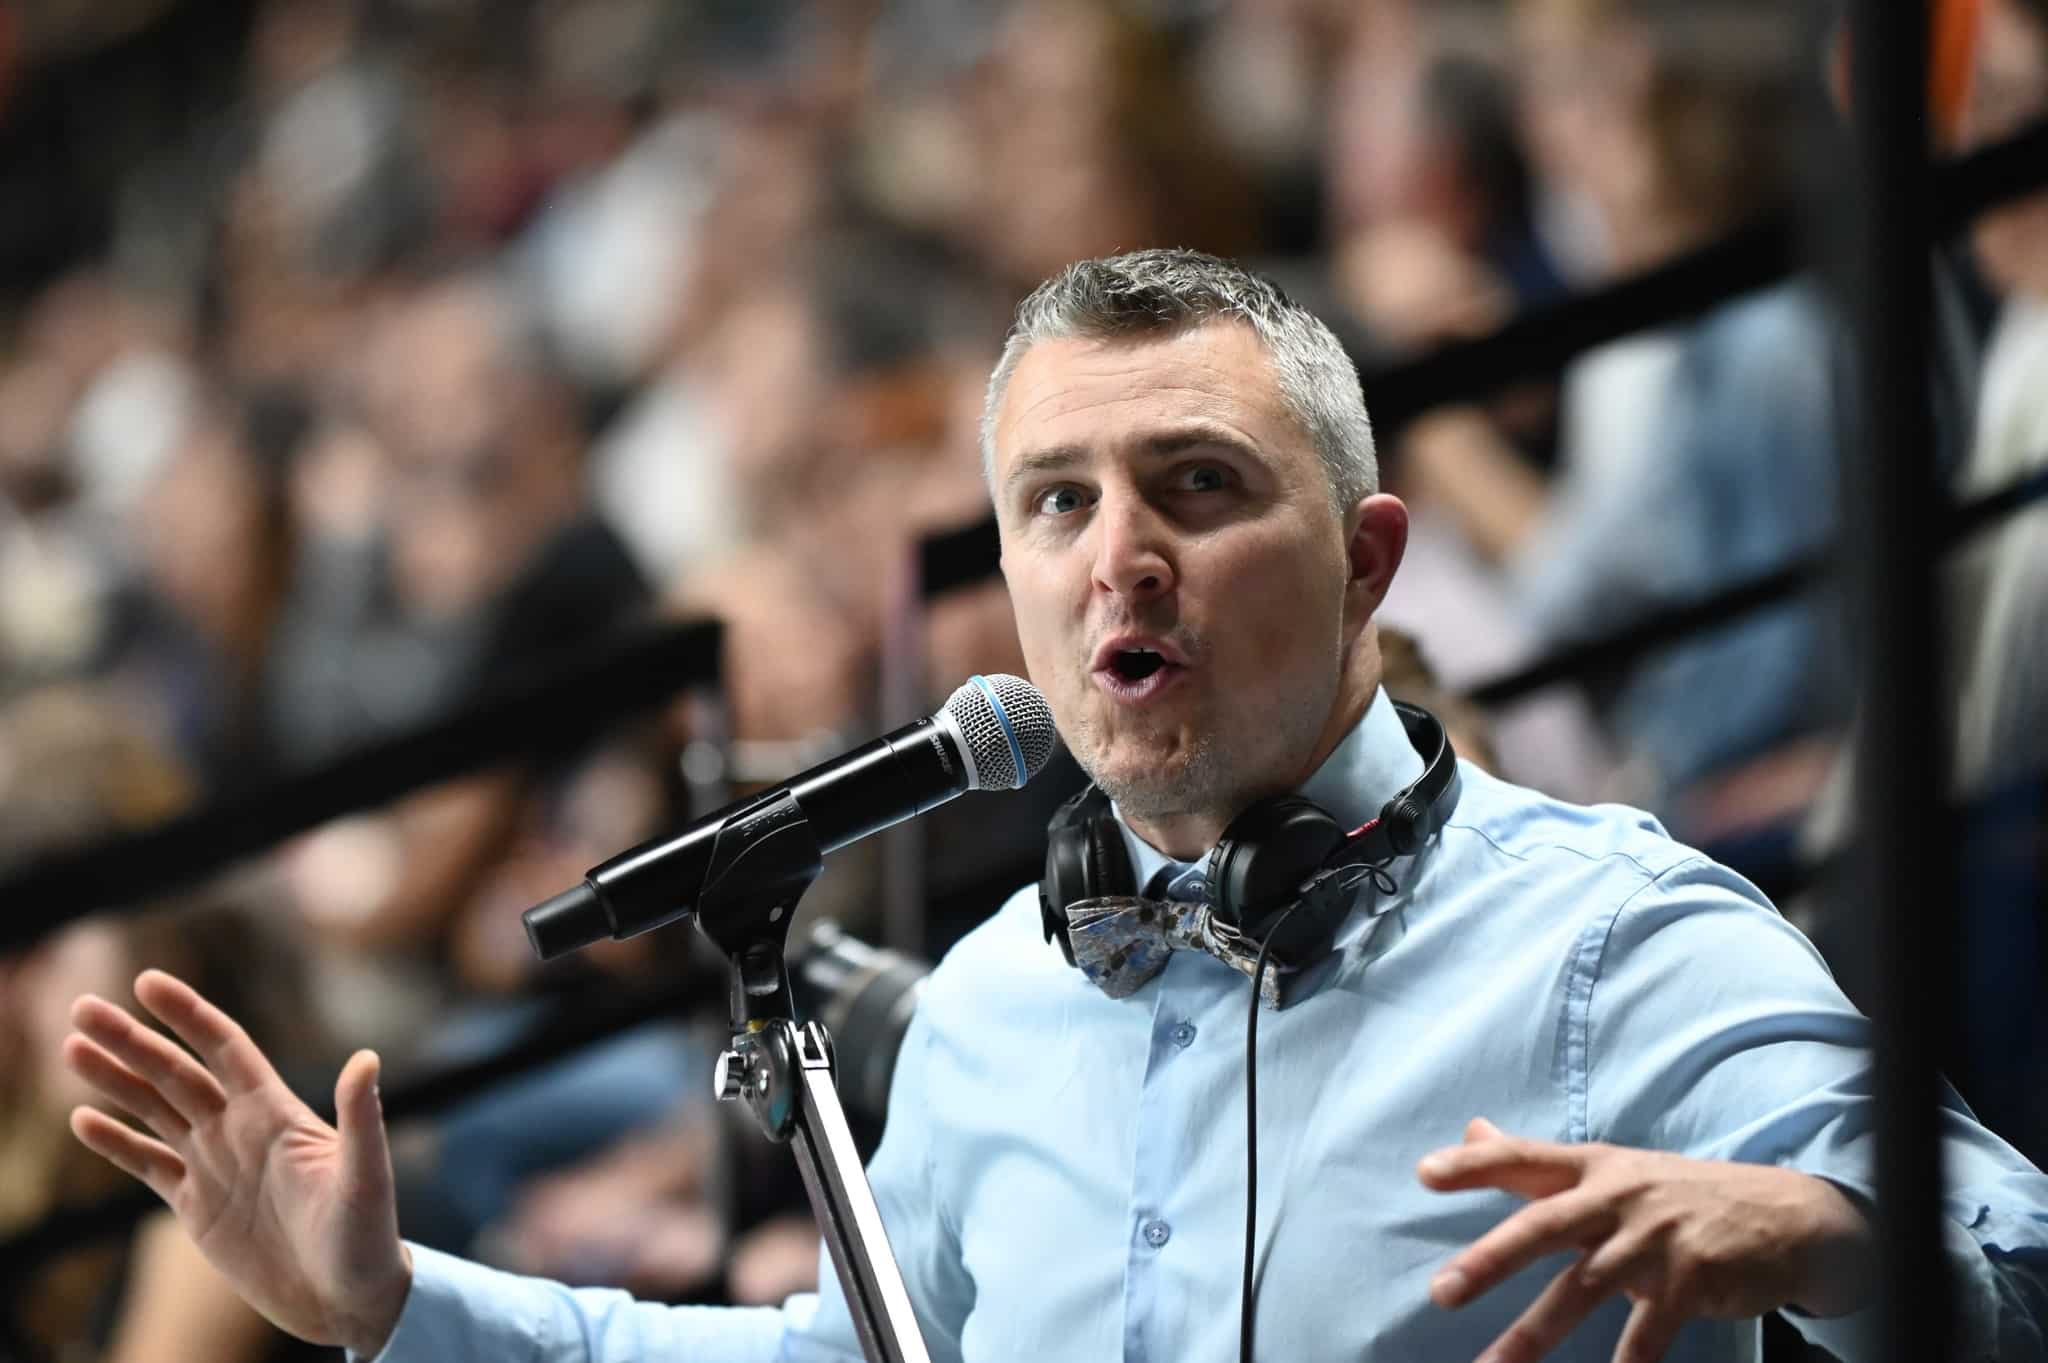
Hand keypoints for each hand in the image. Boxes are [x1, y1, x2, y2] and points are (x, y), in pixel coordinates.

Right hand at [62, 970, 412, 1357]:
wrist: (349, 1298)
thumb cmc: (367, 1234)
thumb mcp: (366, 1175)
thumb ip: (361, 1118)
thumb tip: (367, 1058)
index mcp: (275, 1113)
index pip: (223, 1048)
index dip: (187, 1014)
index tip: (147, 982)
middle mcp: (239, 1130)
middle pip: (174, 1073)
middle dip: (131, 1040)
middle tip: (82, 1007)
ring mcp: (215, 1166)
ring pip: (154, 1111)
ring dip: (115, 1081)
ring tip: (73, 1048)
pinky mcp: (197, 1207)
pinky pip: (148, 1165)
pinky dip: (116, 1143)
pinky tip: (84, 1118)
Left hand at [1418, 1118, 1874, 1362]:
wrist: (1783, 1215)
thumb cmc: (1677, 1193)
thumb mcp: (1608, 1166)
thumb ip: (1535, 1158)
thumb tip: (1472, 1128)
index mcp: (1592, 1168)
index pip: (1524, 1158)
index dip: (1475, 1163)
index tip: (1424, 1174)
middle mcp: (1617, 1198)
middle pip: (1543, 1225)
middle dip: (1491, 1259)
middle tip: (1442, 1290)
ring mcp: (1654, 1240)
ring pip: (1583, 1289)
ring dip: (1535, 1332)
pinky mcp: (1690, 1281)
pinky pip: (1647, 1332)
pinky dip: (1626, 1362)